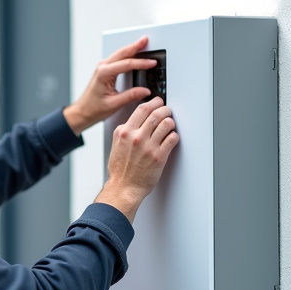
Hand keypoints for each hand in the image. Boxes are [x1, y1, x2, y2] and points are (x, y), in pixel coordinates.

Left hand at [64, 36, 157, 135]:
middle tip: (145, 40)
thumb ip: (131, 96)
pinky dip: (127, 54)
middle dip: (135, 46)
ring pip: (119, 54)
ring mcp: (102, 67)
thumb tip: (145, 91)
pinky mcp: (104, 70)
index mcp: (104, 74)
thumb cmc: (93, 108)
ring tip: (142, 43)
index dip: (141, 63)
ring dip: (131, 48)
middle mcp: (102, 67)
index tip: (152, 63)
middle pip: (122, 53)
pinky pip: (117, 58)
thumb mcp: (114, 104)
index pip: (126, 64)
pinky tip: (133, 53)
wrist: (82, 111)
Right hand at [95, 97, 178, 222]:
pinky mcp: (159, 156)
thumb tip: (136, 121)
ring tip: (170, 125)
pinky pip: (172, 138)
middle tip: (167, 111)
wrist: (123, 187)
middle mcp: (136, 137)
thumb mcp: (116, 144)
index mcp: (124, 132)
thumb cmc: (120, 170)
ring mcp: (148, 146)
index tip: (157, 102)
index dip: (153, 102)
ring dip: (171, 122)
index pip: (142, 109)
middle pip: (156, 113)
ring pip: (166, 124)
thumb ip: (125, 131)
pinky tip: (172, 138)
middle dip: (165, 109)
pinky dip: (174, 136)